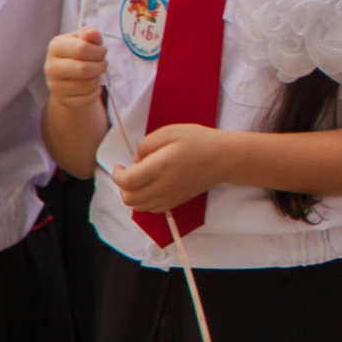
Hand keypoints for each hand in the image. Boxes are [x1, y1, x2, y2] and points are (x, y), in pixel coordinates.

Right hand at [44, 27, 107, 110]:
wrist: (68, 76)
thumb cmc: (79, 54)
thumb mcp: (85, 40)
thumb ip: (90, 34)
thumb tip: (92, 33)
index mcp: (55, 46)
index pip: (82, 49)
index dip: (98, 51)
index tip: (102, 51)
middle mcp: (51, 67)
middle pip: (84, 69)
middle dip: (101, 66)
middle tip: (102, 63)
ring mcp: (54, 86)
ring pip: (87, 85)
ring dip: (98, 79)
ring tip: (96, 73)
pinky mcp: (62, 100)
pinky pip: (87, 99)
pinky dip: (96, 92)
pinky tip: (91, 86)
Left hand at [109, 123, 226, 213]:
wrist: (224, 158)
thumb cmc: (199, 141)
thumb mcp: (170, 131)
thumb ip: (146, 144)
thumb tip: (136, 160)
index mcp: (161, 167)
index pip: (127, 181)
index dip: (117, 175)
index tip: (119, 166)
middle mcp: (164, 186)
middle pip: (129, 199)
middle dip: (122, 187)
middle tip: (127, 173)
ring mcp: (171, 196)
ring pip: (139, 207)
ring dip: (132, 195)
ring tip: (139, 180)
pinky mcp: (177, 201)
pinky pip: (152, 209)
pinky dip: (145, 201)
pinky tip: (151, 187)